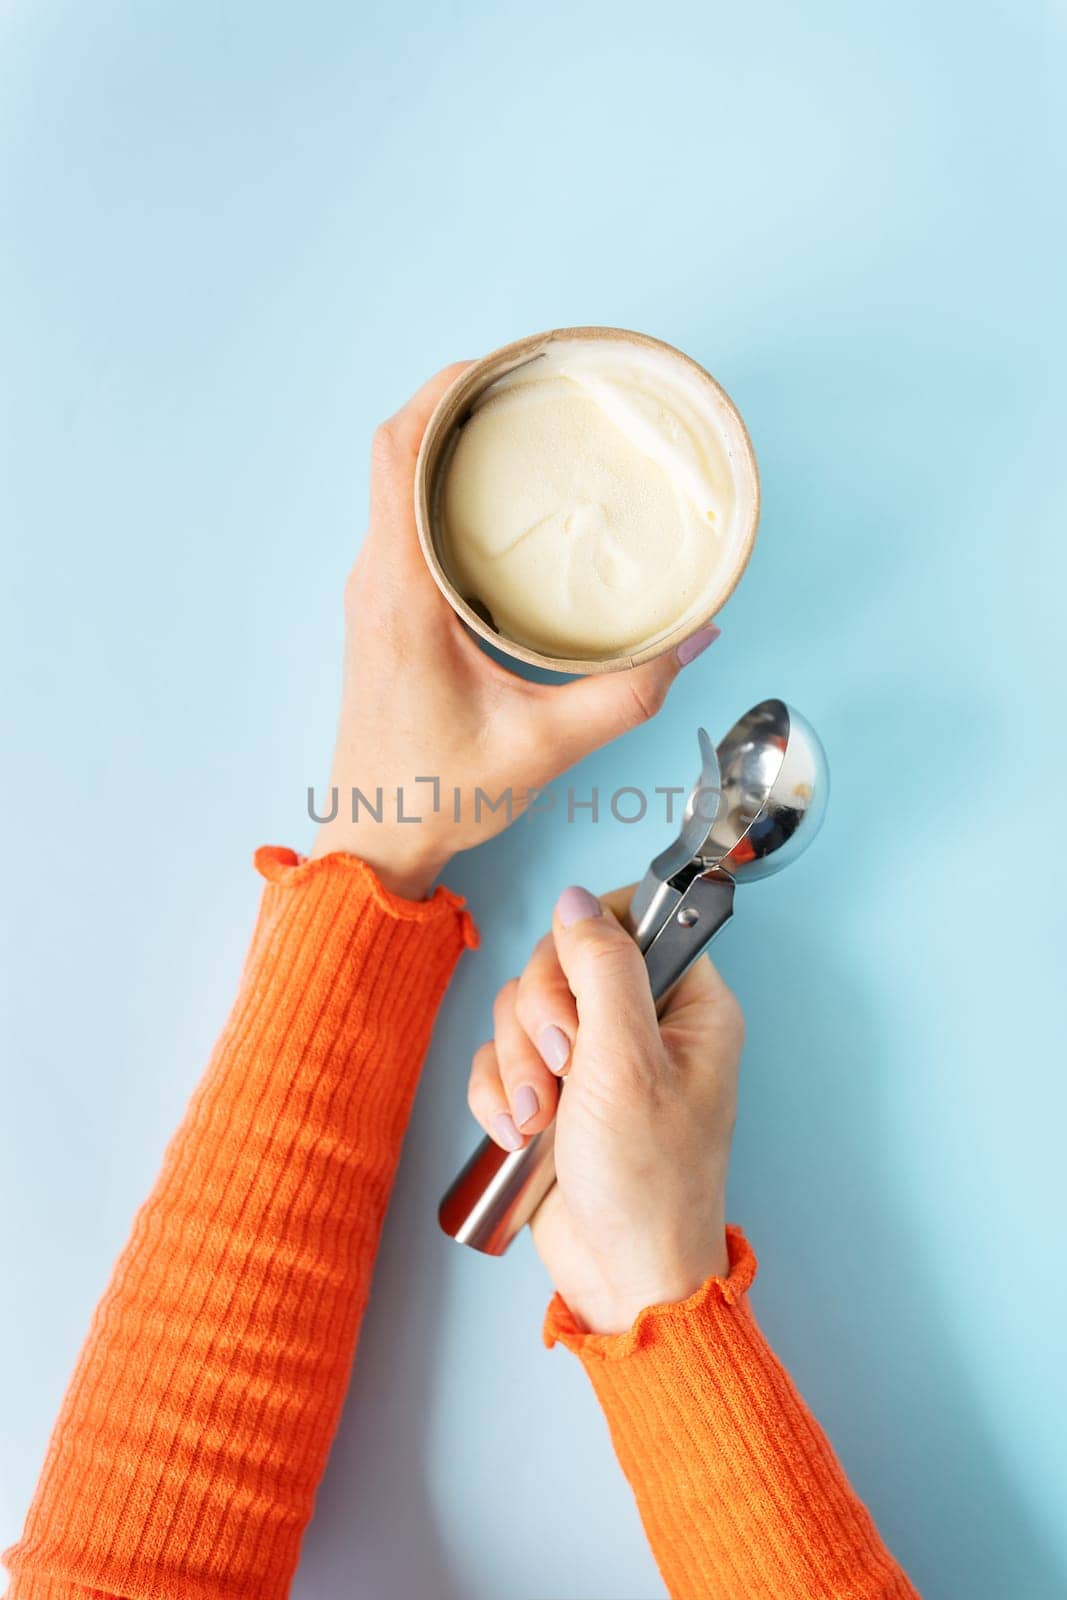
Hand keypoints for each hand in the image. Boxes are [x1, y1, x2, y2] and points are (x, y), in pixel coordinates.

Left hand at [312, 366, 718, 898]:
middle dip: (462, 402)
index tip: (508, 366)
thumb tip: (696, 634)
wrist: (377, 839)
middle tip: (539, 388)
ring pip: (397, 482)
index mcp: (399, 595)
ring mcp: (373, 593)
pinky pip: (403, 520)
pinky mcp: (384, 610)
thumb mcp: (545, 747)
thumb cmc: (439, 794)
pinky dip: (444, 489)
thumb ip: (626, 694)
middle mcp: (374, 580)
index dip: (445, 391)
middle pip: (398, 450)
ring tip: (526, 428)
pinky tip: (503, 501)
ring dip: (451, 444)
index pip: (397, 454)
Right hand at [466, 885, 743, 1332]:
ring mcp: (593, 1059)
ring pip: (521, 1011)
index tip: (574, 992)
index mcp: (688, 1003)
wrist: (622, 1279)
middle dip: (540, 1021)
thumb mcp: (628, 1064)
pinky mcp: (553, 1093)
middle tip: (561, 1069)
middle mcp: (641, 1022)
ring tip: (541, 1120)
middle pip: (559, 962)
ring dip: (517, 1067)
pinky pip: (500, 1058)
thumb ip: (603, 971)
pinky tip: (522, 1136)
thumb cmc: (649, 1184)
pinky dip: (498, 1096)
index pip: (629, 919)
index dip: (584, 944)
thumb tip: (575, 900)